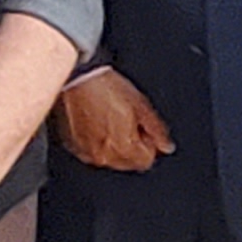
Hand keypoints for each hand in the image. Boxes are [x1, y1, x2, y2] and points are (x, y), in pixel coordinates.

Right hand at [57, 70, 173, 171]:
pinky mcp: (74, 146)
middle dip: (132, 146)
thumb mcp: (141, 106)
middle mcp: (104, 156)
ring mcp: (86, 153)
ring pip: (111, 159)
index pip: (146, 160)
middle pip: (129, 163)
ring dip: (115, 145)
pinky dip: (97, 142)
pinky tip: (96, 122)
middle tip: (127, 121)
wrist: (78, 78)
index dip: (149, 143)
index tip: (144, 128)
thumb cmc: (106, 88)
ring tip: (110, 119)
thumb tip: (166, 146)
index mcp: (123, 148)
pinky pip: (92, 152)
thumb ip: (157, 130)